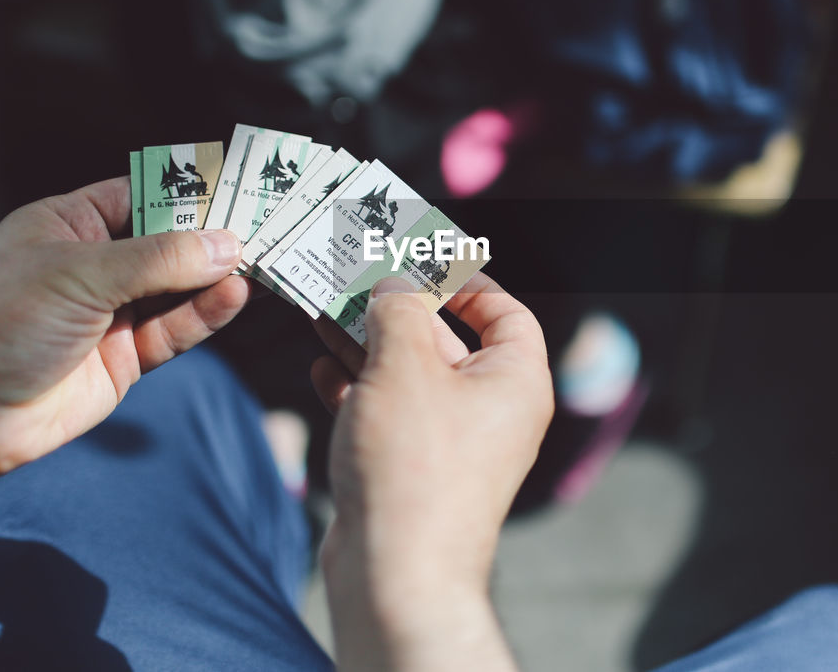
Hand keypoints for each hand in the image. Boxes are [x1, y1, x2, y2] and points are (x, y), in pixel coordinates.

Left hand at [0, 177, 249, 503]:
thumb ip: (158, 259)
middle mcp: (97, 264)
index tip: (242, 186)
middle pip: (171, 243)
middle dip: (216, 236)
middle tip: (269, 226)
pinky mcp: (128, 356)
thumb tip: (227, 245)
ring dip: (220, 277)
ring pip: (182, 287)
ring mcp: (114, 311)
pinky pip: (178, 329)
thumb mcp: (78, 274)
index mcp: (71, 224)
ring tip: (264, 263)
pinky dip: (208, 314)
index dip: (191, 191)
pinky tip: (235, 296)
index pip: (144, 195)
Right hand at [311, 273, 552, 671]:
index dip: (467, 281)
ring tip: (323, 309)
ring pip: (409, 375)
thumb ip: (398, 311)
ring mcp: (451, 443)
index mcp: (514, 381)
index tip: (424, 262)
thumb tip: (394, 286)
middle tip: (354, 275)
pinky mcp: (413, 469)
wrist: (396, 575)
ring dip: (367, 342)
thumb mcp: (404, 365)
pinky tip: (323, 367)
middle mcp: (490, 411)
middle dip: (397, 308)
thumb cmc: (415, 467)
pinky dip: (357, 388)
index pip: (506, 313)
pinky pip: (389, 413)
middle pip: (447, 340)